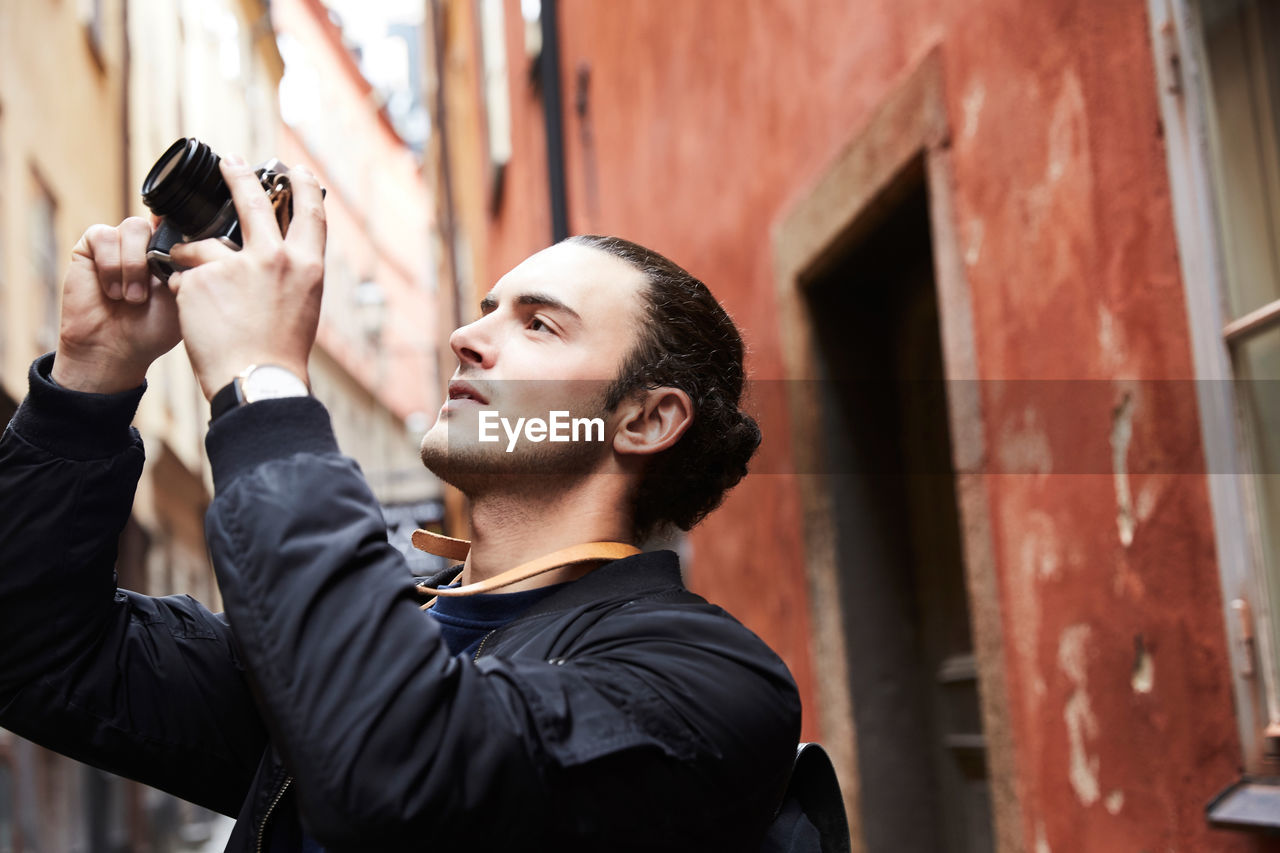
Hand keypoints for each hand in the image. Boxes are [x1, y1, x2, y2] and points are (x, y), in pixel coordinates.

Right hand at [52, 217, 181, 392]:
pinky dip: (110, 265)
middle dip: (154, 259)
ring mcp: (118, 244)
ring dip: (133, 266)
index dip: (180, 234)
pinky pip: (103, 236)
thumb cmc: (152, 329)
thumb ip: (191, 268)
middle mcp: (145, 246)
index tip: (177, 257)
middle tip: (147, 295)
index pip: (179, 225)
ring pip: (133, 227)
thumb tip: (195, 243)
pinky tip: (111, 291)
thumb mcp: (185, 298)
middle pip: (156, 224)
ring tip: (131, 298)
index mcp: (171, 255)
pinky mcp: (90, 247)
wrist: (115, 349)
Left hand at [167, 157, 325, 400]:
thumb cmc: (280, 354)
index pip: (311, 213)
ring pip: (202, 246)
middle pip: (252, 201)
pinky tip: (196, 316)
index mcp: (307, 267)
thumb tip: (273, 255)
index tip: (295, 171)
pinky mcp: (200, 279)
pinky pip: (182, 275)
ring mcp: (235, 266)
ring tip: (198, 291)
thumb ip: (290, 275)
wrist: (255, 382)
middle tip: (229, 161)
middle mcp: (274, 258)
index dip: (303, 186)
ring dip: (193, 260)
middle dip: (238, 175)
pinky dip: (182, 292)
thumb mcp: (303, 306)